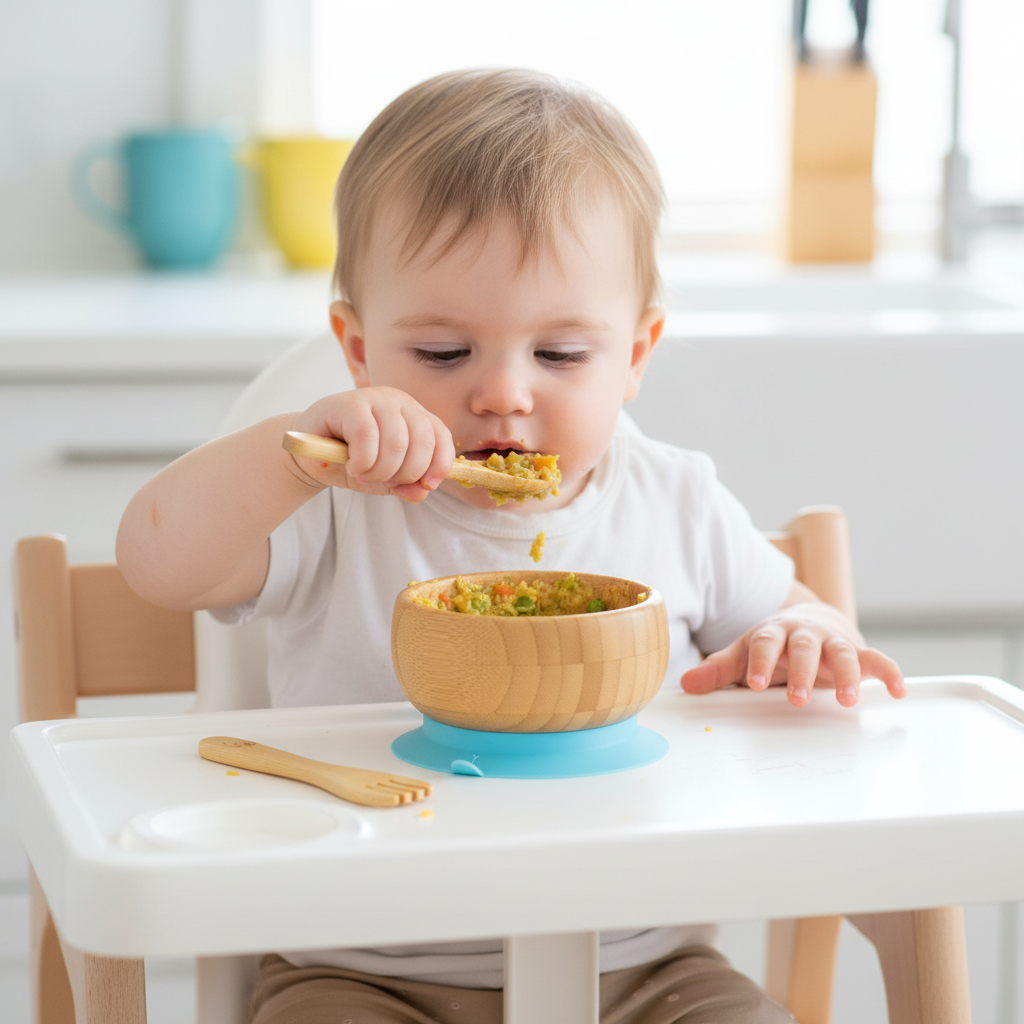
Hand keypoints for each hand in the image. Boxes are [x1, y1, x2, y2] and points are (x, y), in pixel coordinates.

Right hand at [286, 387, 454, 502]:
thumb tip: (422, 492)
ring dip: (381, 471)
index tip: (426, 485)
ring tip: (363, 474)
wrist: (308, 453)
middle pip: (422, 442)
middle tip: (382, 481)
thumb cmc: (350, 461)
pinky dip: (363, 462)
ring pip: (396, 442)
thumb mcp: (384, 478)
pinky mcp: (349, 403)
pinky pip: (367, 438)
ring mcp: (374, 398)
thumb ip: (407, 484)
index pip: (441, 436)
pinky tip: (353, 467)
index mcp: (414, 415)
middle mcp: (398, 401)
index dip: (440, 464)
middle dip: (405, 473)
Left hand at [680, 599, 904, 707]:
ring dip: (846, 676)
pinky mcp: (857, 653)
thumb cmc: (772, 646)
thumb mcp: (743, 654)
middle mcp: (804, 634)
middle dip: (802, 672)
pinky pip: (877, 660)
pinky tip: (897, 691)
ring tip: (848, 701)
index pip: (765, 643)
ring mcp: (832, 642)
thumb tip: (686, 685)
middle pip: (804, 648)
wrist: (807, 621)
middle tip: (797, 700)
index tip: (755, 684)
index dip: (761, 662)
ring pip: (842, 653)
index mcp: (773, 632)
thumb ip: (718, 671)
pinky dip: (889, 673)